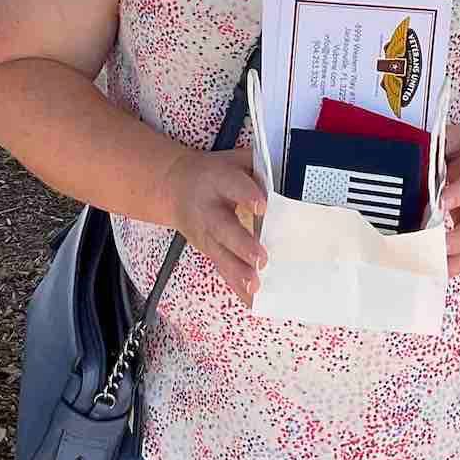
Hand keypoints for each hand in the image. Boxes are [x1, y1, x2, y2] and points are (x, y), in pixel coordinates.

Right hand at [160, 147, 266, 305]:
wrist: (172, 187)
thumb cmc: (212, 173)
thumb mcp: (232, 159)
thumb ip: (257, 165)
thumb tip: (288, 174)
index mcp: (217, 180)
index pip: (232, 186)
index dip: (247, 195)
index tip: (263, 206)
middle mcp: (209, 209)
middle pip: (223, 228)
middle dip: (242, 245)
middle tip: (261, 259)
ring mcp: (206, 234)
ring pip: (221, 254)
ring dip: (238, 272)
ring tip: (255, 286)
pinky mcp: (208, 251)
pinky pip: (222, 269)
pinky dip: (237, 287)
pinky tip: (252, 300)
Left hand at [441, 123, 459, 278]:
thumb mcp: (456, 137)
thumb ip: (436, 149)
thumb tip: (410, 160)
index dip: (458, 195)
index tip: (438, 204)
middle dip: (458, 239)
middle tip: (434, 245)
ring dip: (457, 260)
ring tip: (431, 268)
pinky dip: (455, 265)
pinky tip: (433, 271)